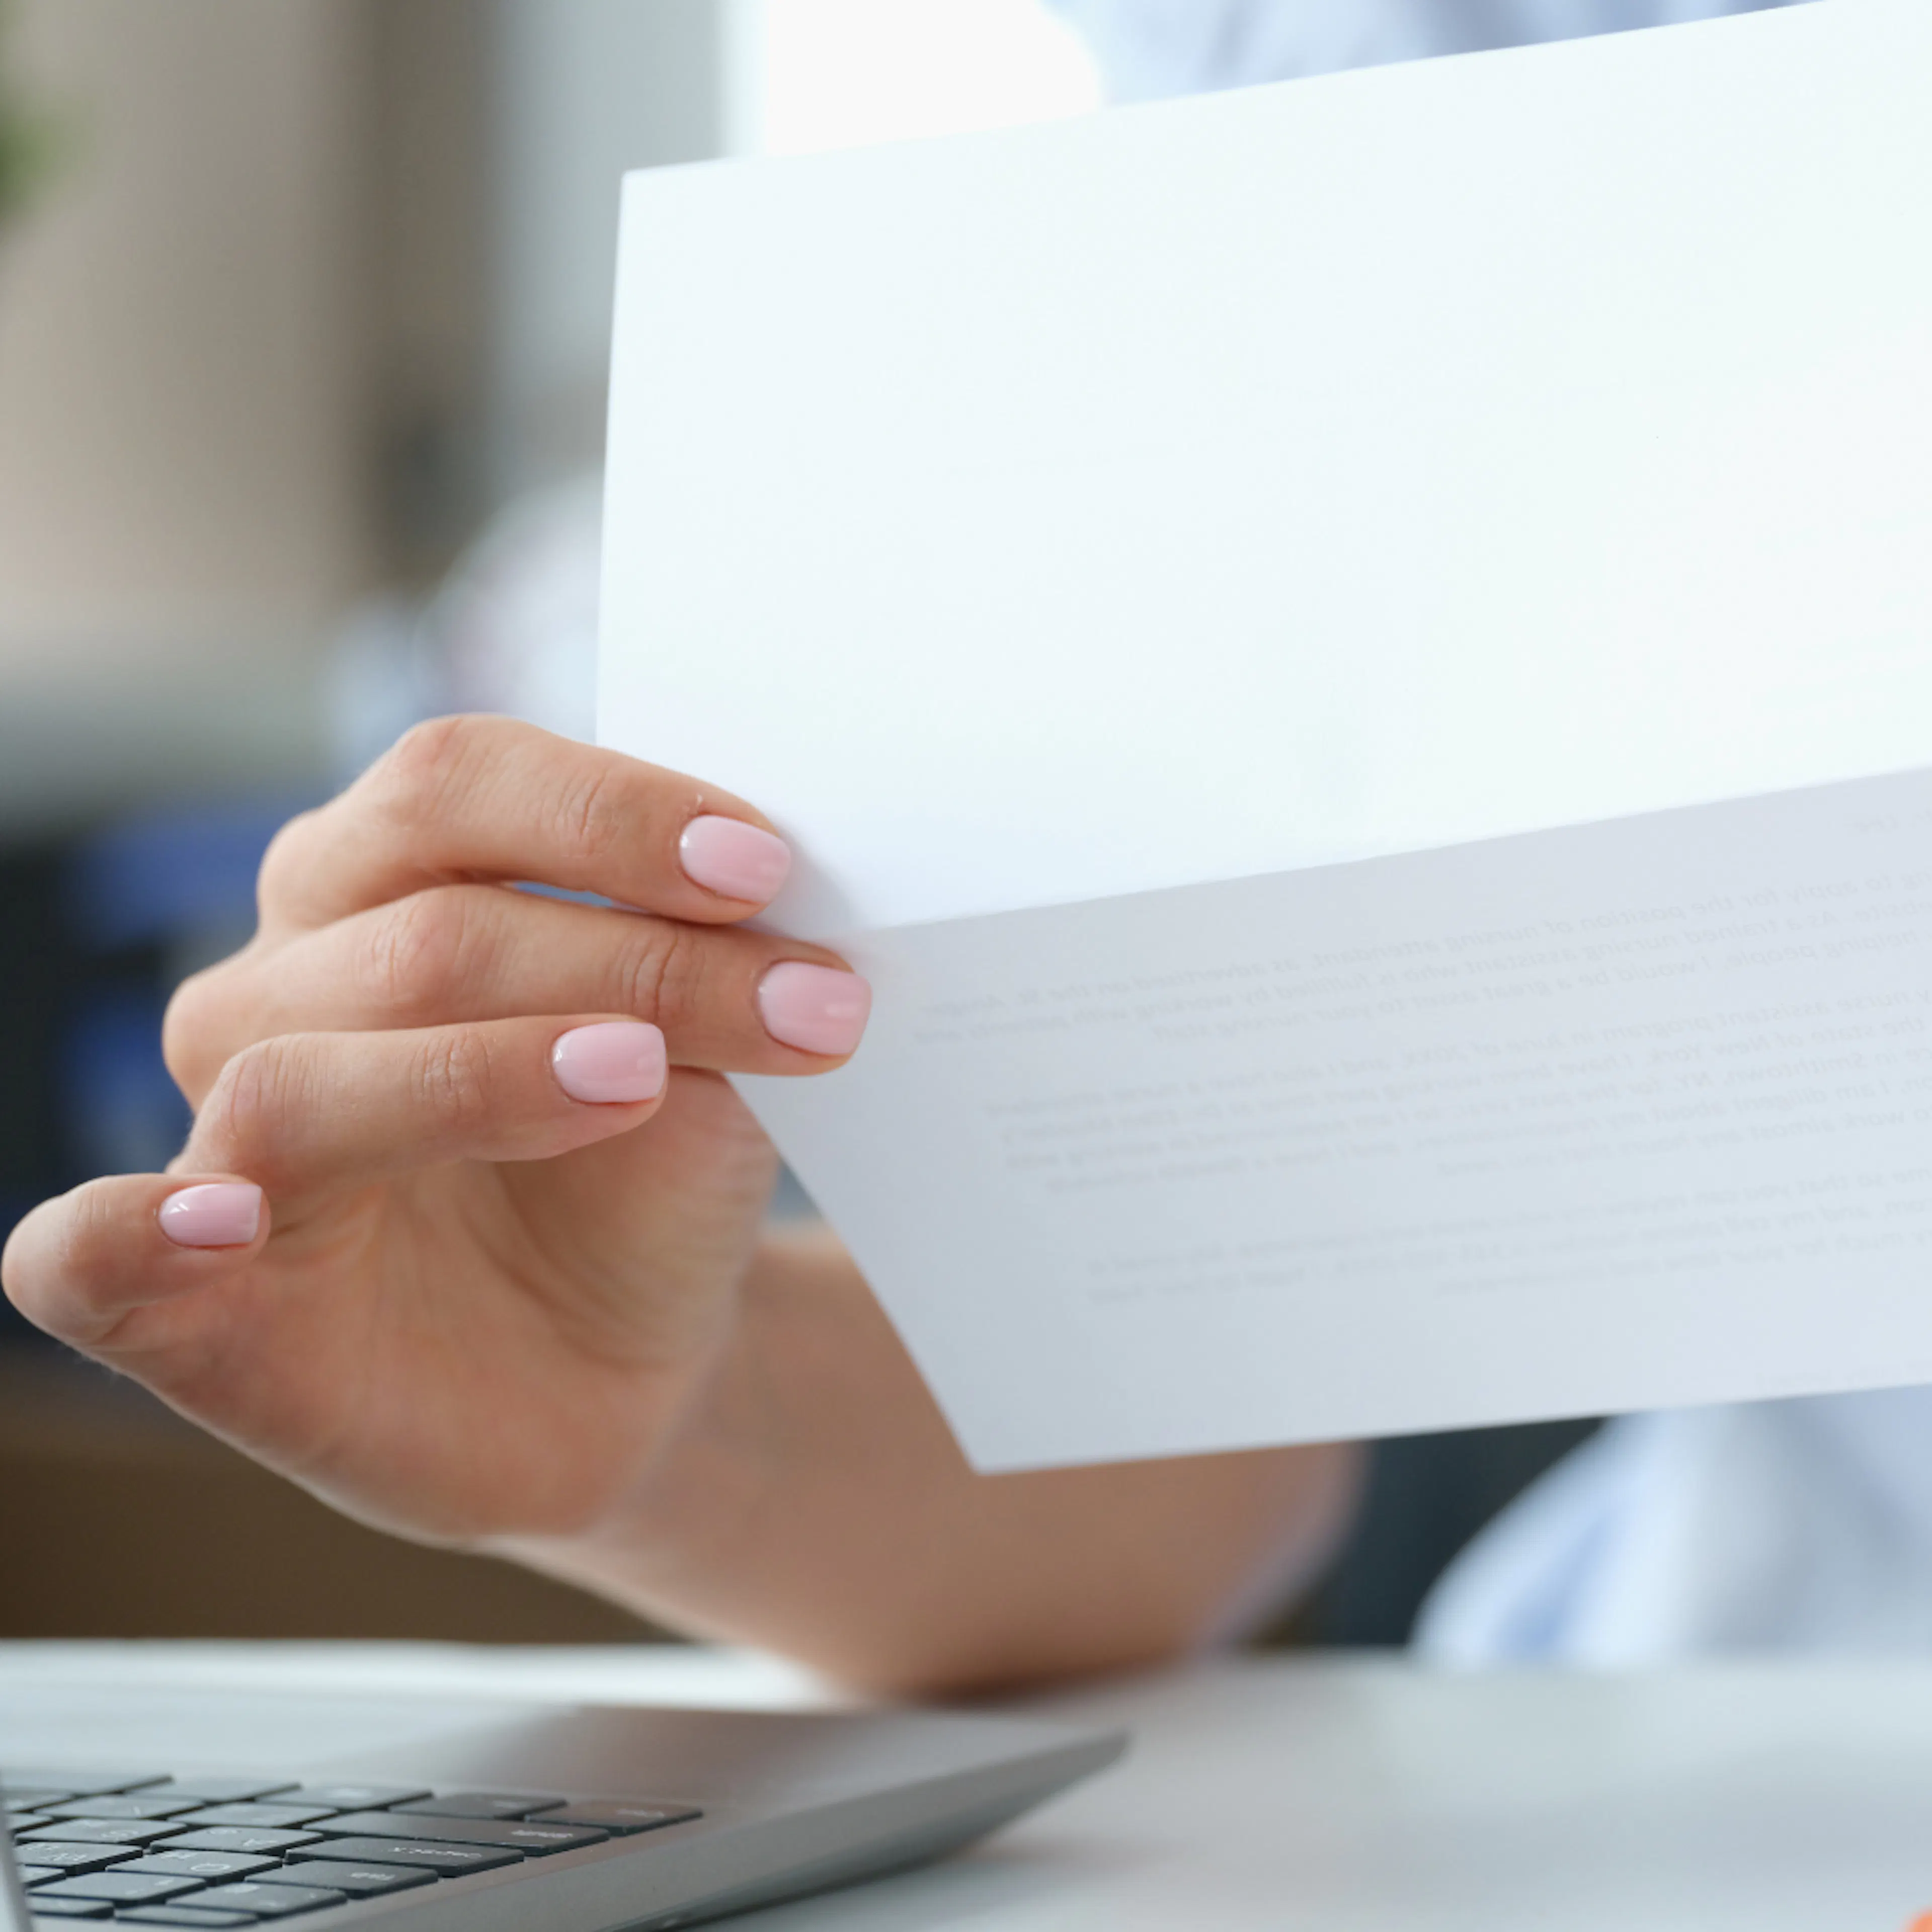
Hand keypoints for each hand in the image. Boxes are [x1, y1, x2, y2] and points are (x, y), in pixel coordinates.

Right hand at [1, 716, 870, 1545]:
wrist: (625, 1361)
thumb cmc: (642, 1180)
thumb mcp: (696, 1057)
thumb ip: (689, 966)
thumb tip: (768, 880)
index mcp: (382, 881)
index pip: (458, 783)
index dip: (612, 811)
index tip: (767, 863)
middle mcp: (280, 988)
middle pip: (421, 929)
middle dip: (633, 959)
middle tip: (811, 1003)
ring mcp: (220, 1141)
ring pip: (309, 1077)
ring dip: (499, 1069)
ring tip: (646, 1076)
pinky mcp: (185, 1307)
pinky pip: (87, 1254)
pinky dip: (133, 1231)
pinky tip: (216, 1224)